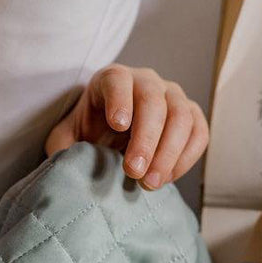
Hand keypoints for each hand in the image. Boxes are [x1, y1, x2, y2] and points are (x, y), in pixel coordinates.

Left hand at [44, 64, 209, 189]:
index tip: (118, 125)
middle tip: (134, 172)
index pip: (118, 80)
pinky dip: (186, 157)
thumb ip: (63, 148)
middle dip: (146, 139)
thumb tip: (68, 164)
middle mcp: (145, 81)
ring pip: (182, 117)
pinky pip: (199, 133)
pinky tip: (167, 178)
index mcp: (111, 79)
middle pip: (154, 102)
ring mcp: (172, 97)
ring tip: (150, 183)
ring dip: (168, 153)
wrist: (109, 140)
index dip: (120, 100)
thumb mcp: (66, 140)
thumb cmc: (87, 136)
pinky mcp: (191, 117)